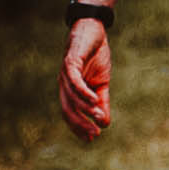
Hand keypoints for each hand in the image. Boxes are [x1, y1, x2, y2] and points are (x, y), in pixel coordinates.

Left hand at [58, 20, 111, 143]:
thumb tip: (104, 123)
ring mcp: (66, 73)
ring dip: (84, 109)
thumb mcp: (103, 83)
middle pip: (68, 108)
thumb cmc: (96, 56)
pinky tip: (94, 101)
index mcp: (71, 90)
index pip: (71, 112)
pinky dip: (83, 92)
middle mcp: (64, 83)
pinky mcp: (71, 61)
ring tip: (98, 116)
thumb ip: (102, 102)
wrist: (93, 30)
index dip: (79, 126)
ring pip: (71, 96)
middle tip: (94, 134)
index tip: (92, 138)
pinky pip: (74, 80)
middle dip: (80, 123)